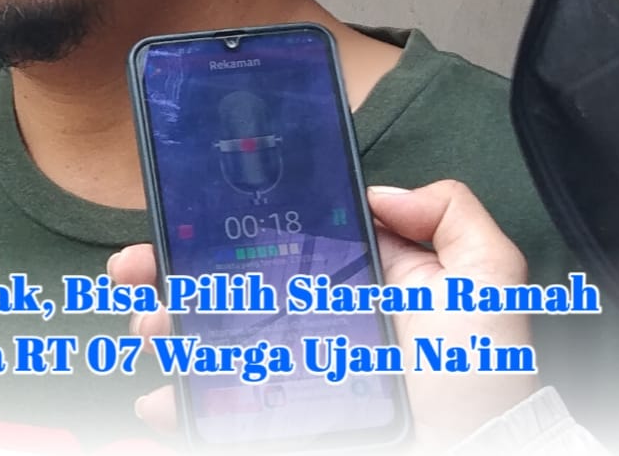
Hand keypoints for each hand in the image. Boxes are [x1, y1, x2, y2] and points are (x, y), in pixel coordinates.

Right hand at [111, 180, 540, 447]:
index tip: (178, 217)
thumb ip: (452, 215)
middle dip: (167, 271)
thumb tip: (381, 189)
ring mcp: (287, 366)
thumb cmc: (480, 375)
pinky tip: (156, 400)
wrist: (474, 453)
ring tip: (147, 326)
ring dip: (163, 326)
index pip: (269, 239)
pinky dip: (175, 400)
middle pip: (221, 283)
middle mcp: (307, 315)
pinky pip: (216, 404)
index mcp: (344, 275)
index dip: (218, 225)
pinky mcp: (277, 412)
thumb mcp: (488, 278)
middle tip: (131, 270)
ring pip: (207, 338)